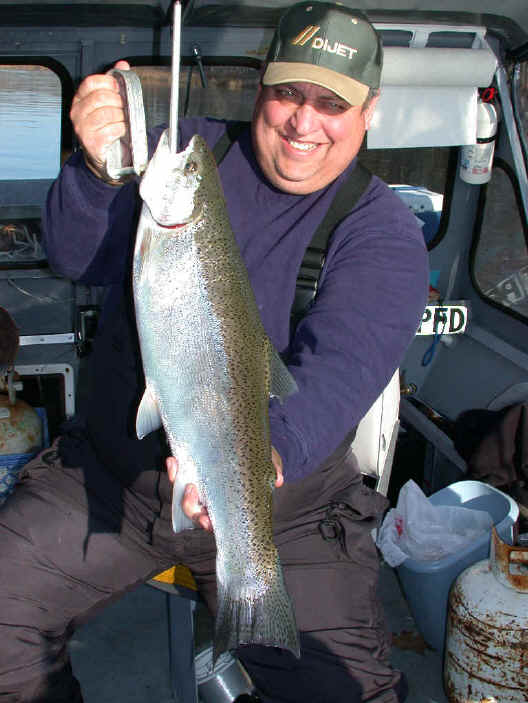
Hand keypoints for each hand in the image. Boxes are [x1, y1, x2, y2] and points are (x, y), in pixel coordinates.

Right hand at [70, 60, 131, 181]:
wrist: (105, 158)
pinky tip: (121, 133)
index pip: (91, 83)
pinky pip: (112, 129)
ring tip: (123, 122)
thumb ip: (114, 84)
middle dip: (118, 102)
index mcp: (80, 100)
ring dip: (122, 117)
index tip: (119, 88)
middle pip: (101, 97)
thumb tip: (122, 65)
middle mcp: (77, 113)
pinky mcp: (92, 143)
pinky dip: (121, 130)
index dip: (108, 82)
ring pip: (108, 113)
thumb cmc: (107, 130)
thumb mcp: (109, 104)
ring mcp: (83, 129)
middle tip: (125, 108)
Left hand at [166, 447, 283, 531]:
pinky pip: (175, 474)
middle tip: (195, 499)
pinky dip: (173, 470)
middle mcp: (209, 493)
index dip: (210, 524)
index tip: (209, 522)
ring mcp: (196, 480)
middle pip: (195, 512)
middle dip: (193, 510)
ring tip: (188, 480)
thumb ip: (272, 466)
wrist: (234, 422)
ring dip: (182, 491)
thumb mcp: (263, 454)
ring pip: (182, 496)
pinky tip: (174, 460)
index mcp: (226, 497)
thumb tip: (279, 480)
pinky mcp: (185, 467)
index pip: (216, 518)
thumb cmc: (250, 447)